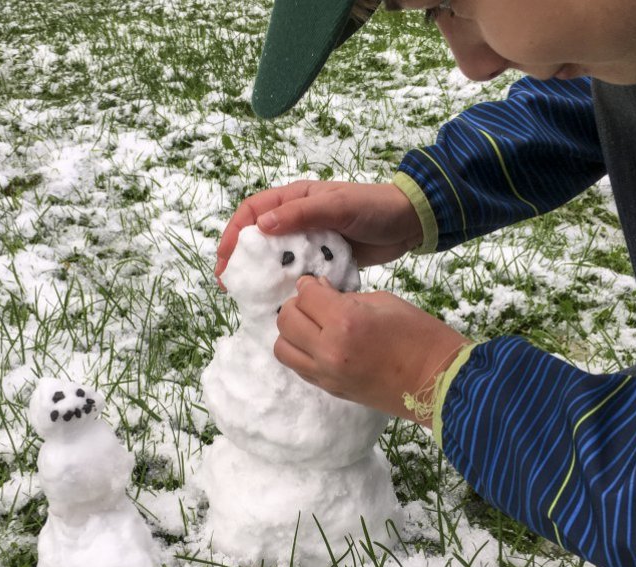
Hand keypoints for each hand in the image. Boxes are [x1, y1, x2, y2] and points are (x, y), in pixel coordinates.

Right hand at [215, 181, 422, 285]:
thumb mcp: (338, 205)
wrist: (411, 223)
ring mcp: (311, 240)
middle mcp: (299, 218)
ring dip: (262, 274)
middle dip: (241, 258)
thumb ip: (302, 213)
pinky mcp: (325, 259)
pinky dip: (288, 284)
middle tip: (228, 283)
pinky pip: (300, 271)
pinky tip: (281, 300)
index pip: (253, 211)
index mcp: (297, 198)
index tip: (225, 258)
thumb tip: (262, 225)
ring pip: (278, 257)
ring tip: (249, 295)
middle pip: (259, 237)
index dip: (234, 232)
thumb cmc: (374, 207)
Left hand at [274, 276, 471, 425]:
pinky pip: (297, 367)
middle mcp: (328, 350)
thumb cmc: (420, 335)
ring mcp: (326, 374)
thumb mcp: (384, 301)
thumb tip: (320, 291)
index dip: (311, 284)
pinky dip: (300, 351)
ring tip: (314, 325)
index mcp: (345, 321)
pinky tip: (320, 343)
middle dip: (298, 305)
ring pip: (282, 347)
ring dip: (293, 331)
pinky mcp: (330, 390)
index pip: (306, 294)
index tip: (319, 283)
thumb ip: (346, 296)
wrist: (439, 382)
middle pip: (286, 319)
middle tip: (316, 302)